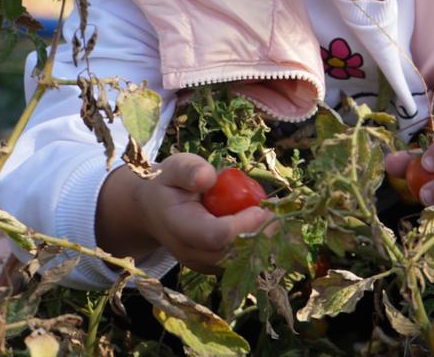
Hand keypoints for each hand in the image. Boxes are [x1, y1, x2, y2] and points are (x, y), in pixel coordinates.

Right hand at [137, 154, 272, 272]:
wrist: (155, 211)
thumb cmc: (169, 185)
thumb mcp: (175, 167)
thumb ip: (189, 170)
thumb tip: (208, 177)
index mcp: (177, 225)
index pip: (214, 236)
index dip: (242, 226)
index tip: (262, 208)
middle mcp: (189, 252)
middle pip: (231, 255)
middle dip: (259, 235)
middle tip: (278, 212)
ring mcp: (202, 263)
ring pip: (239, 263)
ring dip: (261, 241)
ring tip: (274, 214)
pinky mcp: (214, 266)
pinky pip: (239, 262)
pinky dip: (256, 245)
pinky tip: (264, 223)